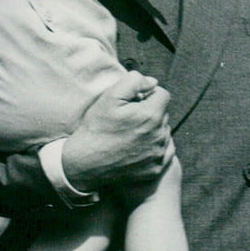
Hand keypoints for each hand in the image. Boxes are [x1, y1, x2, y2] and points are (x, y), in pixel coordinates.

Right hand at [62, 72, 173, 190]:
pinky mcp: (156, 169)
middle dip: (150, 112)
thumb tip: (153, 82)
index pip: (163, 95)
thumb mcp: (110, 96)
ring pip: (164, 132)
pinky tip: (137, 148)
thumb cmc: (97, 127)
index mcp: (151, 115)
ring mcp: (159, 154)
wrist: (85, 163)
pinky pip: (164, 151)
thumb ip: (134, 81)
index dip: (148, 95)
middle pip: (163, 114)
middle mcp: (160, 135)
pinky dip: (154, 147)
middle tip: (129, 119)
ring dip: (153, 130)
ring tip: (130, 134)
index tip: (134, 102)